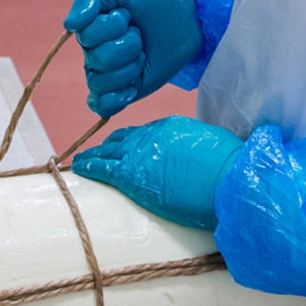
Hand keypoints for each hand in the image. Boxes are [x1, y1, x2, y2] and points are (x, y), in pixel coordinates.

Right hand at [63, 0, 202, 116]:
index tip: (127, 14)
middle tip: (140, 34)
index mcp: (89, 28)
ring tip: (142, 54)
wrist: (186, 17)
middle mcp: (93, 52)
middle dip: (128, 44)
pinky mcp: (122, 91)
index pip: (87, 35)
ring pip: (101, 81)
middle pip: (98, 58)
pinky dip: (114, 100)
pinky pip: (102, 106)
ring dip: (130, 66)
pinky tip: (130, 89)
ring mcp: (107, 74)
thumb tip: (69, 25)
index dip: (113, 25)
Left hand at [71, 115, 243, 229]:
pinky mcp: (131, 177)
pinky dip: (88, 166)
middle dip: (109, 146)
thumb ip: (191, 148)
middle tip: (100, 152)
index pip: (142, 132)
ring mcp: (138, 154)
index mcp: (169, 126)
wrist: (227, 179)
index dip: (131, 140)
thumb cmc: (227, 166)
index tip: (125, 146)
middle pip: (121, 139)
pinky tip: (78, 168)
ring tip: (81, 161)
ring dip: (93, 155)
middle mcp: (149, 135)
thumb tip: (191, 159)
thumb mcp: (208, 146)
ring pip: (107, 152)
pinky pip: (101, 168)